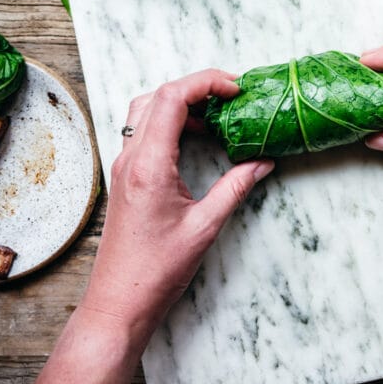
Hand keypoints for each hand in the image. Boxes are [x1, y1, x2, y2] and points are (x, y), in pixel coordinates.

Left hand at [81, 69, 273, 346]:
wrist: (119, 301)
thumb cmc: (157, 270)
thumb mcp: (206, 226)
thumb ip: (235, 187)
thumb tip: (263, 162)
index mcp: (149, 165)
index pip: (172, 98)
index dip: (206, 82)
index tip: (237, 88)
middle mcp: (131, 158)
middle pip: (158, 96)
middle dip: (197, 86)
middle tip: (232, 94)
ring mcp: (124, 166)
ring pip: (147, 111)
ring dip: (182, 102)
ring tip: (217, 113)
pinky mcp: (126, 177)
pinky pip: (145, 132)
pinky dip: (171, 122)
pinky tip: (197, 137)